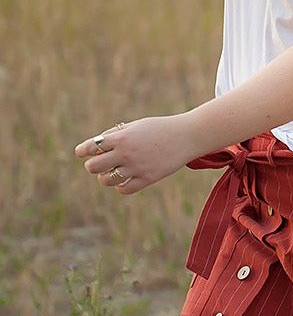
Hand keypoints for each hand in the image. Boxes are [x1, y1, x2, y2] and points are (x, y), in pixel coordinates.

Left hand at [74, 115, 196, 194]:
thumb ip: (116, 134)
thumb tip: (97, 147)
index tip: (82, 152)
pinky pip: (123, 189)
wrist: (187, 136)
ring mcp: (136, 167)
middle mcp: (126, 153)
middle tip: (102, 162)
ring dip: (106, 177)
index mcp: (122, 137)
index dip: (82, 150)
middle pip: (93, 167)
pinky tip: (125, 179)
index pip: (91, 147)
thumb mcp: (137, 125)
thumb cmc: (160, 128)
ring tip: (113, 172)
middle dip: (94, 165)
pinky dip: (120, 186)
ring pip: (106, 180)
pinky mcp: (147, 178)